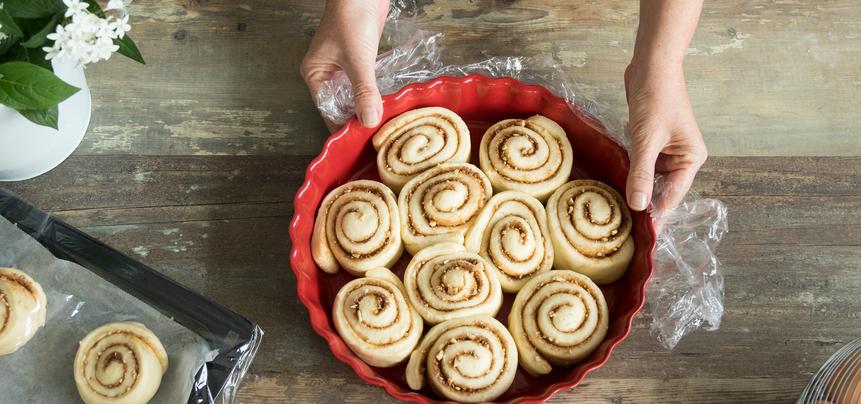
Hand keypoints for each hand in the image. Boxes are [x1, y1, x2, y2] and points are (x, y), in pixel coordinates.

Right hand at [301, 0, 388, 131]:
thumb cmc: (351, 18)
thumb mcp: (358, 58)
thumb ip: (363, 90)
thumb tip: (369, 121)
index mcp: (316, 74)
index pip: (328, 110)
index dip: (344, 125)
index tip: (362, 141)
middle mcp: (327, 74)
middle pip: (342, 105)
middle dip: (358, 118)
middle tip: (378, 136)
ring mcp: (344, 67)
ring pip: (355, 95)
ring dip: (368, 106)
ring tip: (384, 125)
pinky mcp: (360, 60)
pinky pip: (366, 83)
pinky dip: (374, 93)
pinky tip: (387, 104)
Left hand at [623, 62, 707, 214]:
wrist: (651, 67)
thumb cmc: (656, 99)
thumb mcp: (646, 139)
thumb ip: (642, 173)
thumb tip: (639, 206)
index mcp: (691, 158)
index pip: (673, 195)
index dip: (657, 214)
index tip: (642, 234)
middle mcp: (682, 157)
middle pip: (662, 190)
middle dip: (644, 204)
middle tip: (624, 227)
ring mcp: (666, 150)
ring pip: (649, 179)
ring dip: (635, 189)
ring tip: (616, 212)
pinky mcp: (650, 142)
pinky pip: (640, 165)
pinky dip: (629, 173)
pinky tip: (615, 186)